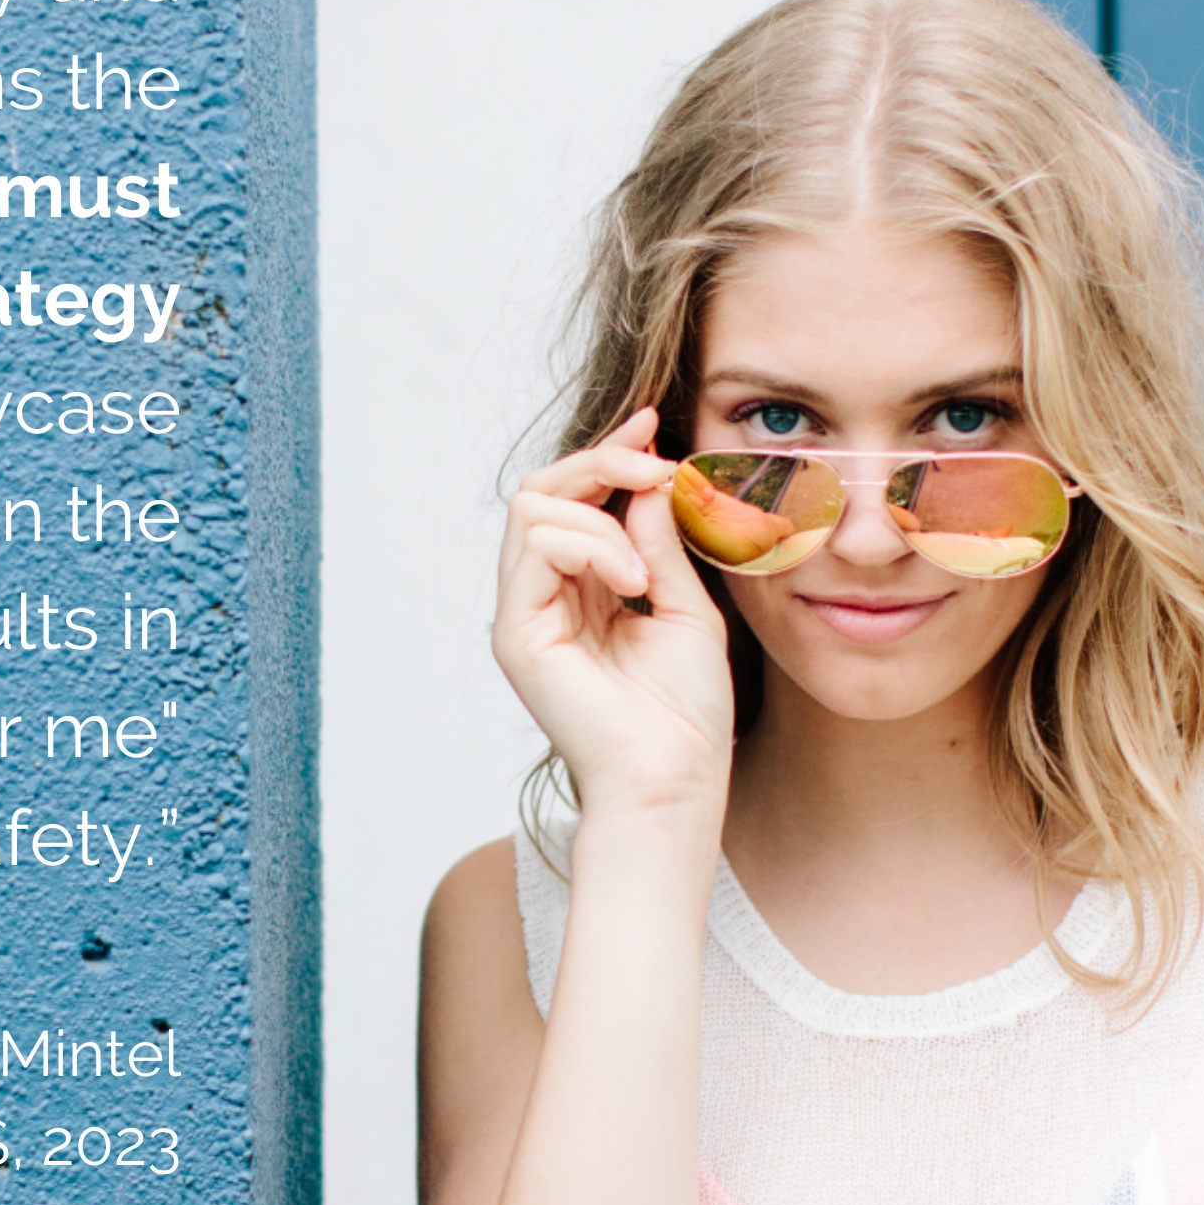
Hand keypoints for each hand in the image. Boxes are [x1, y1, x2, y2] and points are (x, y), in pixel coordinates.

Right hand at [491, 409, 734, 818]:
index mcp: (581, 591)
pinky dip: (590, 545)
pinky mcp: (515, 633)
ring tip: (644, 569)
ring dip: (601, 515)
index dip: (612, 453)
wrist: (674, 780)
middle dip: (602, 461)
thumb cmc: (686, 714)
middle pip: (544, 489)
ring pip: (534, 507)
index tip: (656, 423)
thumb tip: (651, 475)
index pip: (576, 499)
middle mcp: (542, 597)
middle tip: (657, 468)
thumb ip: (663, 543)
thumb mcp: (687, 607)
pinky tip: (631, 583)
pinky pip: (537, 544)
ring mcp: (523, 614)